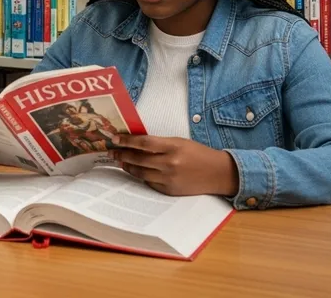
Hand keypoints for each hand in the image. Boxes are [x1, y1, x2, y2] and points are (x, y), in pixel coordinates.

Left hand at [111, 134, 238, 197]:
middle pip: (139, 159)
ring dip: (128, 166)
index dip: (127, 141)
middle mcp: (170, 163)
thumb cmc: (198, 153)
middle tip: (112, 151)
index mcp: (173, 147)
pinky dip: (141, 176)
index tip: (115, 139)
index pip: (144, 143)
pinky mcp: (170, 191)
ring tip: (120, 161)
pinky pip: (149, 183)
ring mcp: (169, 179)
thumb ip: (160, 143)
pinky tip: (135, 171)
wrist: (218, 173)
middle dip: (122, 154)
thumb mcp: (179, 141)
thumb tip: (136, 142)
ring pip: (141, 173)